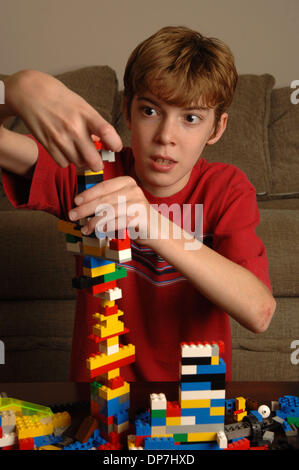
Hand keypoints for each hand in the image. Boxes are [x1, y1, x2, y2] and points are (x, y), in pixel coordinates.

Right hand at [4, 70, 121, 171]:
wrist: (30, 92)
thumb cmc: (59, 98)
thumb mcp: (81, 104)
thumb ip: (94, 123)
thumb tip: (104, 142)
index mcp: (85, 113)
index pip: (107, 132)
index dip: (115, 144)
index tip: (116, 148)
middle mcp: (73, 127)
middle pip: (93, 159)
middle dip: (98, 164)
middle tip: (98, 161)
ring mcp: (60, 138)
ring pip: (78, 163)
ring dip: (82, 161)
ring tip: (80, 152)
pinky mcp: (47, 145)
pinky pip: (63, 163)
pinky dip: (67, 161)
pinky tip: (67, 151)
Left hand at [68, 176, 152, 243]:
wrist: (156, 229)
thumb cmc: (133, 217)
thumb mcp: (119, 203)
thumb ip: (105, 200)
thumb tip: (81, 205)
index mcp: (126, 182)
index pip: (103, 187)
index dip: (87, 194)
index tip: (75, 201)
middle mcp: (133, 190)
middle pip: (104, 199)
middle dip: (85, 208)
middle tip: (73, 215)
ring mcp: (138, 202)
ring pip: (110, 211)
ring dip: (94, 221)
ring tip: (85, 228)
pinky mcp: (141, 216)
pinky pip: (119, 222)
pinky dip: (107, 227)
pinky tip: (99, 231)